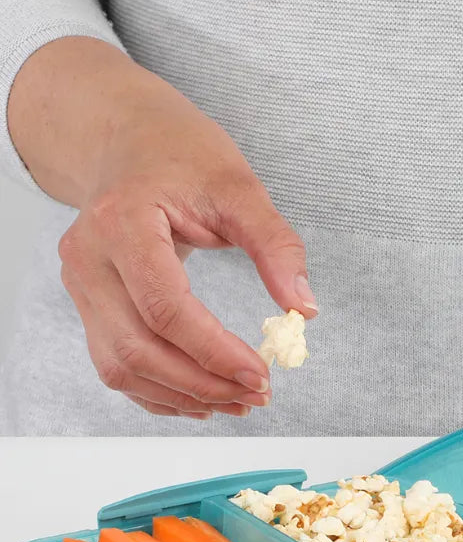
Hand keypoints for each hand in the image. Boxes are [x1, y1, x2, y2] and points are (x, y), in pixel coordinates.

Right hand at [57, 96, 316, 418]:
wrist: (127, 140)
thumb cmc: (182, 155)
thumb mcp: (238, 187)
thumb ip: (276, 246)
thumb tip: (304, 309)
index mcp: (123, 221)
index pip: (165, 307)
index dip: (214, 351)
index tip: (262, 374)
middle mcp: (88, 258)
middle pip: (137, 348)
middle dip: (202, 384)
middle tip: (257, 395)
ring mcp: (80, 284)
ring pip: (120, 366)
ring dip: (181, 396)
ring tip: (237, 401)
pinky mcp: (86, 303)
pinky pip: (115, 363)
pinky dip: (158, 390)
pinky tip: (202, 398)